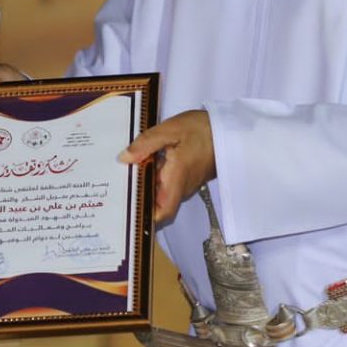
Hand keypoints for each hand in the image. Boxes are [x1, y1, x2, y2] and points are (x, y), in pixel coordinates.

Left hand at [118, 109, 215, 223]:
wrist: (228, 129)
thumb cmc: (202, 129)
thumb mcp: (171, 130)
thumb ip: (146, 144)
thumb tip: (124, 158)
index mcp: (177, 179)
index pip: (162, 212)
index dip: (146, 218)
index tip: (128, 212)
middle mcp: (182, 187)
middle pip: (158, 205)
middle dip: (139, 201)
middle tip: (118, 191)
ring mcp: (185, 183)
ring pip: (162, 194)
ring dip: (145, 188)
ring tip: (125, 176)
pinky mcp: (187, 176)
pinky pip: (167, 184)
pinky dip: (154, 178)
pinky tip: (142, 165)